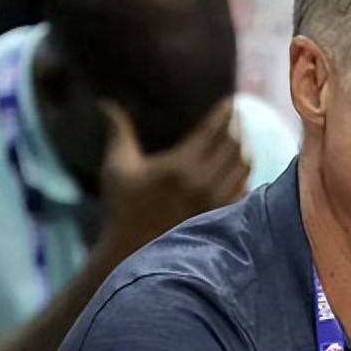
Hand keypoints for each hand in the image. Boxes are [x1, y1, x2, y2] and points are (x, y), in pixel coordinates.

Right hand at [96, 98, 249, 265]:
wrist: (135, 250)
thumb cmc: (123, 207)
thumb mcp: (118, 167)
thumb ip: (119, 132)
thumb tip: (106, 102)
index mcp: (180, 166)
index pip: (214, 131)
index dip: (224, 113)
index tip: (229, 100)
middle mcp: (204, 183)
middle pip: (234, 146)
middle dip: (237, 127)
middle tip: (235, 115)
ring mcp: (217, 201)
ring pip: (244, 167)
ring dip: (244, 149)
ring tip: (239, 138)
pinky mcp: (222, 216)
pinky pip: (244, 188)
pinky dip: (244, 174)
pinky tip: (238, 167)